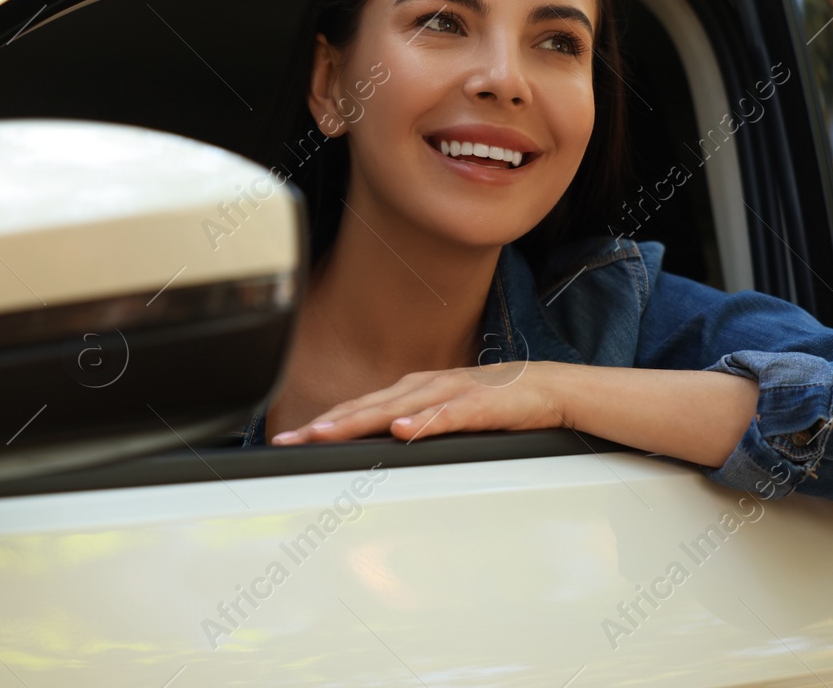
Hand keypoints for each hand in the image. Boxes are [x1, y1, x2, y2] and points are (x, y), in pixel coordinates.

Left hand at [269, 361, 567, 444]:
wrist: (543, 388)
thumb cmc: (491, 403)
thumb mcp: (440, 414)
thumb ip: (409, 425)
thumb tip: (375, 445)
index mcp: (409, 391)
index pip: (356, 408)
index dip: (322, 422)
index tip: (289, 439)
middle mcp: (420, 387)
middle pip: (364, 407)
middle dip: (325, 423)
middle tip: (292, 439)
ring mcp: (446, 392)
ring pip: (394, 407)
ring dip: (358, 421)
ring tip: (327, 433)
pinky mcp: (475, 403)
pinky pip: (444, 414)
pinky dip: (422, 422)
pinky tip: (402, 430)